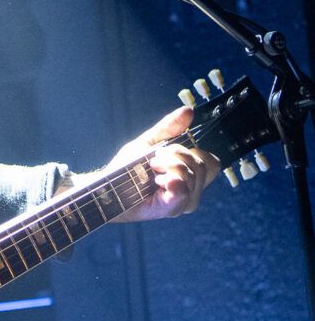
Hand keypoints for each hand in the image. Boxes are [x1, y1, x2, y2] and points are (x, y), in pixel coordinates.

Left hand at [107, 104, 219, 221]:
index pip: (212, 162)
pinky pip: (182, 192)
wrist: (107, 185)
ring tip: (151, 173)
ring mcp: (182, 202)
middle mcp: (191, 190)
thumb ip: (169, 127)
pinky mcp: (170, 209)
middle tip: (154, 162)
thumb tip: (188, 111)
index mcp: (189, 175)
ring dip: (168, 167)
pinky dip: (171, 182)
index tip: (167, 150)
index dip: (194, 152)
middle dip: (177, 156)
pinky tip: (157, 181)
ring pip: (192, 176)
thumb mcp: (150, 142)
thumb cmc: (128, 167)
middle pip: (203, 166)